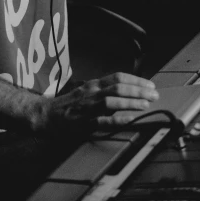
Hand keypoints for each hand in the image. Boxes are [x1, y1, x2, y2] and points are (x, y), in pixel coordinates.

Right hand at [38, 72, 158, 133]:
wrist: (45, 115)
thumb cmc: (67, 105)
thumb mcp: (85, 92)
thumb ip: (102, 91)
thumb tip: (126, 93)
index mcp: (92, 85)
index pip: (117, 77)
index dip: (136, 80)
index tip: (149, 85)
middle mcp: (91, 92)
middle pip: (118, 87)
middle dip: (139, 90)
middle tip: (154, 94)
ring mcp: (87, 107)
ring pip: (112, 100)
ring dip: (131, 102)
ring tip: (146, 104)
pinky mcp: (84, 122)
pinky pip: (104, 120)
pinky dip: (118, 119)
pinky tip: (131, 119)